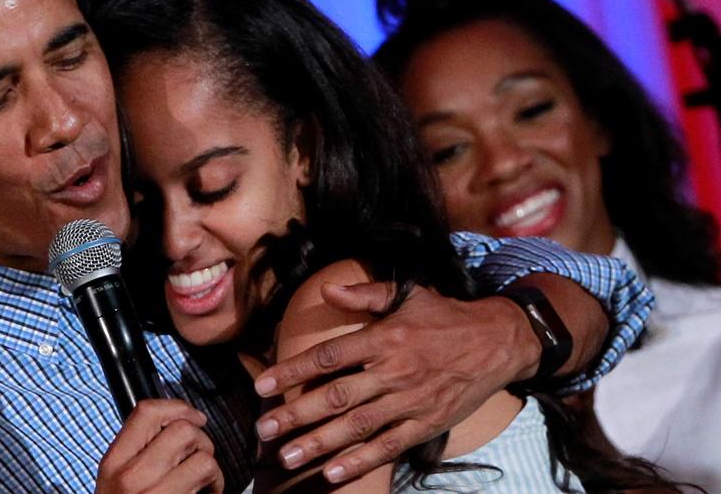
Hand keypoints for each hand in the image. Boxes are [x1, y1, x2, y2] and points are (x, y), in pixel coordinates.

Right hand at [96, 399, 223, 493]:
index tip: (193, 417)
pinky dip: (217, 488)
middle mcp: (132, 478)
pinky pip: (211, 486)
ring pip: (204, 458)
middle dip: (202, 441)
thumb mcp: (117, 479)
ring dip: (213, 469)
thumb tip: (176, 419)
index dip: (177, 407)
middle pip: (183, 431)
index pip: (146, 412)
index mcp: (114, 463)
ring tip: (206, 483)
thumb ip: (138, 451)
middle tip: (199, 457)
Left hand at [252, 282, 536, 483]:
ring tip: (287, 456)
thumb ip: (365, 295)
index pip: (328, 356)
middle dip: (296, 415)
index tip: (263, 384)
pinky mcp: (426, 424)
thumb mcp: (408, 293)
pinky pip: (389, 446)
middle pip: (336, 397)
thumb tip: (328, 290)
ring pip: (357, 426)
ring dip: (319, 443)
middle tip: (264, 429)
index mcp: (385, 338)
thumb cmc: (447, 315)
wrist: (499, 341)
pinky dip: (361, 462)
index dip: (293, 371)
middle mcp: (394, 371)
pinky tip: (334, 473)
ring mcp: (411, 401)